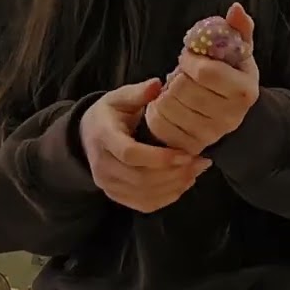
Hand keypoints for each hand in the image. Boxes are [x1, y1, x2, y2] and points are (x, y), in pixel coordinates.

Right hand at [79, 78, 209, 212]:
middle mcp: (103, 166)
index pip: (131, 154)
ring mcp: (108, 184)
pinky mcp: (117, 196)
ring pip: (145, 194)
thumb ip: (138, 93)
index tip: (186, 153)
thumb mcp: (119, 98)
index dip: (160, 158)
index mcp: (104, 138)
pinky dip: (168, 197)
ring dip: (176, 185)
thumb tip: (157, 84)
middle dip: (175, 173)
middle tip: (201, 161)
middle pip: (141, 178)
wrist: (88, 136)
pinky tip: (185, 182)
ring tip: (197, 170)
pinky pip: (145, 204)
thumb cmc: (110, 114)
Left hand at [146, 4, 259, 154]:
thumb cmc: (232, 75)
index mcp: (244, 92)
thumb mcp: (240, 51)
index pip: (204, 72)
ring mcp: (211, 135)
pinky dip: (156, 110)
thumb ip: (239, 28)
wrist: (233, 114)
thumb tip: (235, 8)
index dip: (189, 59)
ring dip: (165, 92)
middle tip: (181, 73)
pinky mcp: (190, 145)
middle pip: (184, 89)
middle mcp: (230, 117)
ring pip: (169, 106)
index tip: (188, 56)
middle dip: (177, 75)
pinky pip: (159, 124)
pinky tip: (166, 104)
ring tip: (175, 89)